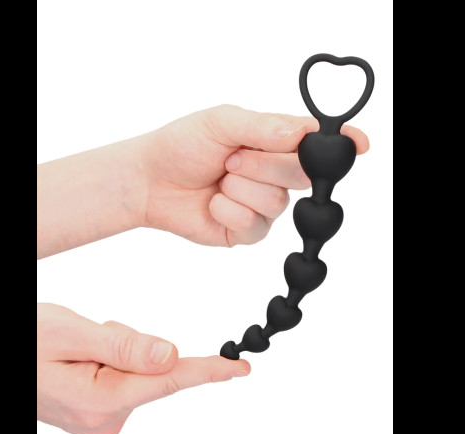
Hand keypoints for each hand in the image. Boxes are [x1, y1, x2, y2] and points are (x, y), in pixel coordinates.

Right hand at [37, 303, 249, 433]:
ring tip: (78, 349)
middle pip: (151, 371)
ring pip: (138, 372)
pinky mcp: (100, 416)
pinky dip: (112, 361)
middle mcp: (104, 421)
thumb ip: (122, 346)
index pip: (168, 382)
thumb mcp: (69, 333)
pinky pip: (125, 379)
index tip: (239, 369)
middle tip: (89, 337)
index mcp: (100, 401)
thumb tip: (171, 356)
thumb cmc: (26, 341)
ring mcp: (101, 422)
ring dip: (118, 351)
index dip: (207, 372)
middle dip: (130, 345)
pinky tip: (82, 360)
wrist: (8, 355)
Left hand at [141, 104, 368, 246]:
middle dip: (261, 163)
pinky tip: (213, 203)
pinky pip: (254, 225)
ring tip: (219, 179)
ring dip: (240, 187)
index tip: (360, 145)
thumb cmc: (183, 145)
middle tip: (231, 159)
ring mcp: (263, 206)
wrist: (151, 180)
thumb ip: (264, 126)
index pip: (316, 144)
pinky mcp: (247, 232)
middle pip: (301, 173)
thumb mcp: (222, 122)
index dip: (340, 144)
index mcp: (274, 143)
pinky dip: (227, 211)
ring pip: (277, 201)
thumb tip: (305, 132)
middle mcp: (275, 175)